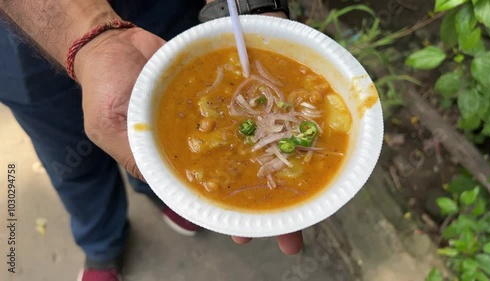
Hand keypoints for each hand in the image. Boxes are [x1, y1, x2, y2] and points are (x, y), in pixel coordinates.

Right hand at [75, 22, 302, 255]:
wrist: (115, 43)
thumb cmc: (104, 84)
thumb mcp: (109, 125)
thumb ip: (135, 155)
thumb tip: (165, 187)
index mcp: (172, 164)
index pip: (205, 199)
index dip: (227, 219)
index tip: (248, 236)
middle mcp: (199, 147)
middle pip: (238, 180)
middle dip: (265, 204)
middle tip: (291, 232)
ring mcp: (214, 121)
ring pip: (251, 149)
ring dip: (276, 167)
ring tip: (301, 189)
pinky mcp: (222, 96)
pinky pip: (248, 110)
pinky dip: (268, 121)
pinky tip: (289, 131)